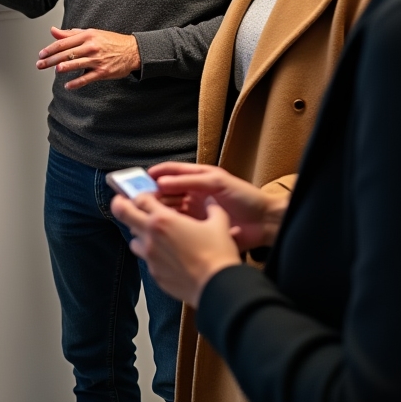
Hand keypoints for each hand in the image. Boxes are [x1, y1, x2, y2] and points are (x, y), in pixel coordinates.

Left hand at [35, 27, 139, 90]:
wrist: (133, 50)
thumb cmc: (110, 41)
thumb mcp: (91, 33)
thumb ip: (70, 33)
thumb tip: (53, 31)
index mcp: (87, 35)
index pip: (64, 42)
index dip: (50, 48)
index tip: (41, 54)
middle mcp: (91, 46)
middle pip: (67, 53)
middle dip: (51, 59)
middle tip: (39, 64)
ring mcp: (97, 60)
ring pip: (76, 64)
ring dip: (63, 67)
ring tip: (54, 70)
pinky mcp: (103, 72)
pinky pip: (87, 78)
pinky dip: (76, 83)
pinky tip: (68, 86)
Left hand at [112, 191, 240, 306]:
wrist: (217, 287)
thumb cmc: (218, 253)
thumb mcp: (219, 223)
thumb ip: (212, 207)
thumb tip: (211, 200)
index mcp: (164, 219)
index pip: (140, 198)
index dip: (141, 193)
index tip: (145, 194)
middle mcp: (151, 235)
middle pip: (122, 212)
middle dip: (120, 204)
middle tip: (124, 202)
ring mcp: (150, 256)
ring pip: (132, 238)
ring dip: (138, 232)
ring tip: (153, 233)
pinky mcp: (154, 274)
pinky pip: (145, 259)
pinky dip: (151, 253)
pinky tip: (166, 254)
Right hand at [148, 163, 288, 250]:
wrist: (264, 223)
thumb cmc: (245, 197)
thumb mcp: (217, 182)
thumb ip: (190, 181)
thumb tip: (161, 182)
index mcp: (197, 177)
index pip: (170, 172)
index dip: (154, 174)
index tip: (137, 179)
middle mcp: (193, 193)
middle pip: (166, 191)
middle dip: (151, 193)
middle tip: (136, 199)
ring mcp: (195, 211)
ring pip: (169, 209)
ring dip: (158, 210)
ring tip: (144, 214)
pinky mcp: (198, 228)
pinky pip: (178, 225)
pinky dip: (167, 225)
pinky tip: (159, 229)